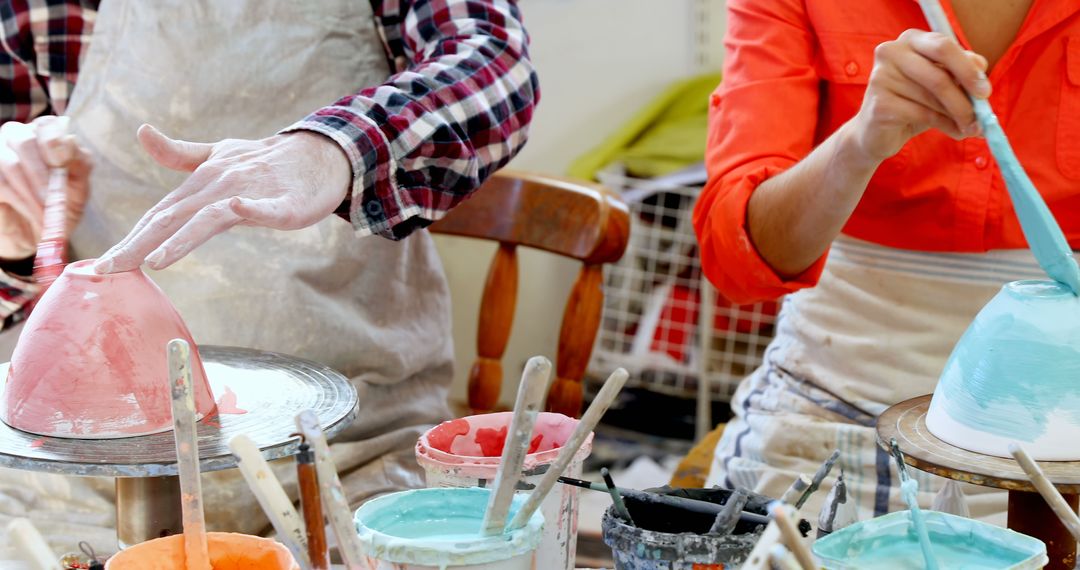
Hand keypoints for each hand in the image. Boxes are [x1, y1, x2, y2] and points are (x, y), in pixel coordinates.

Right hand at [0, 116, 90, 259]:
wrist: (41, 232)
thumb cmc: (61, 205)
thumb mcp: (79, 187)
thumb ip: (80, 163)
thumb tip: (70, 141)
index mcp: (45, 135)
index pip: (46, 124)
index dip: (53, 141)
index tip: (61, 164)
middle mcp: (18, 137)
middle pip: (24, 141)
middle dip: (41, 174)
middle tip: (52, 199)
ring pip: (10, 163)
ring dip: (31, 192)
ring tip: (45, 213)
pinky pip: (0, 183)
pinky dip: (20, 201)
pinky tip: (32, 213)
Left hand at [94, 125, 352, 273]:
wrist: (317, 154)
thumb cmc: (266, 161)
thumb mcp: (219, 155)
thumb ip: (180, 153)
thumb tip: (142, 131)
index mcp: (202, 182)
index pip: (158, 215)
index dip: (128, 239)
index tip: (100, 266)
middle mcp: (219, 185)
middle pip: (173, 218)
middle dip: (137, 245)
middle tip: (107, 269)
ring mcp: (252, 193)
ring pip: (212, 216)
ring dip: (183, 237)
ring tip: (156, 260)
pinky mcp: (285, 203)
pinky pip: (267, 208)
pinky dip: (251, 208)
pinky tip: (236, 209)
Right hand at [847, 29, 989, 164]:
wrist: (874, 134)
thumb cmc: (911, 104)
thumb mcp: (939, 84)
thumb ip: (959, 71)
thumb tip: (981, 67)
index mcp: (910, 40)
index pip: (944, 47)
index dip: (968, 69)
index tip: (985, 91)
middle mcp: (891, 52)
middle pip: (939, 73)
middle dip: (965, 96)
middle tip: (983, 115)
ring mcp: (881, 77)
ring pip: (934, 98)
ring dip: (960, 116)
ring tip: (972, 128)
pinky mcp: (879, 104)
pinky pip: (924, 114)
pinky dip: (946, 126)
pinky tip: (956, 133)